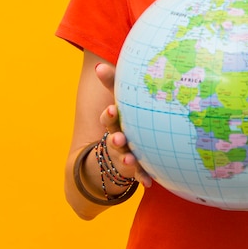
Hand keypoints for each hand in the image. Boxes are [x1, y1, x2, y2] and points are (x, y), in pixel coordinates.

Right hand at [96, 62, 152, 187]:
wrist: (123, 147)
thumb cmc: (126, 114)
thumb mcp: (121, 99)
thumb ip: (112, 83)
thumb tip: (98, 65)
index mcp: (114, 123)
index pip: (108, 118)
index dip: (109, 115)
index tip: (113, 109)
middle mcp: (117, 140)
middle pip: (114, 141)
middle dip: (115, 140)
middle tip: (120, 138)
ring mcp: (126, 155)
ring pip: (125, 159)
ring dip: (126, 161)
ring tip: (130, 160)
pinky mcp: (137, 168)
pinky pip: (140, 174)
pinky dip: (143, 178)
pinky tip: (149, 183)